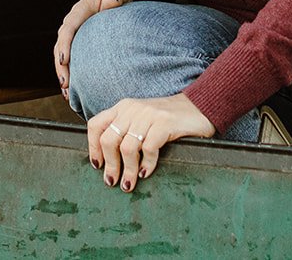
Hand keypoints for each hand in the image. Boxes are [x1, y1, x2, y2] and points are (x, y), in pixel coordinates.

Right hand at [53, 0, 131, 98]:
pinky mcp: (77, 42)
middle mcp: (71, 23)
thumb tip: (111, 3)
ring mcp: (73, 34)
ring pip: (61, 55)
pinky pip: (69, 59)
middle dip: (61, 66)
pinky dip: (69, 73)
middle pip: (60, 46)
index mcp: (79, 12)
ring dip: (62, 73)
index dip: (65, 45)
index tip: (65, 60)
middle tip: (66, 84)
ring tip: (67, 92)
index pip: (68, 29)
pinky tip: (72, 89)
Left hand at [87, 93, 213, 190]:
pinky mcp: (164, 123)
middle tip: (112, 181)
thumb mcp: (141, 120)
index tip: (98, 165)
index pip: (96, 125)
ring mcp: (148, 115)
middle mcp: (132, 108)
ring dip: (127, 170)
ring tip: (129, 184)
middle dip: (110, 165)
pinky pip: (148, 149)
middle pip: (108, 139)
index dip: (93, 147)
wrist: (198, 107)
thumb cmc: (168, 120)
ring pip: (126, 148)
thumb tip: (108, 162)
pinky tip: (146, 172)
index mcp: (123, 107)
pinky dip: (146, 164)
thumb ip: (126, 132)